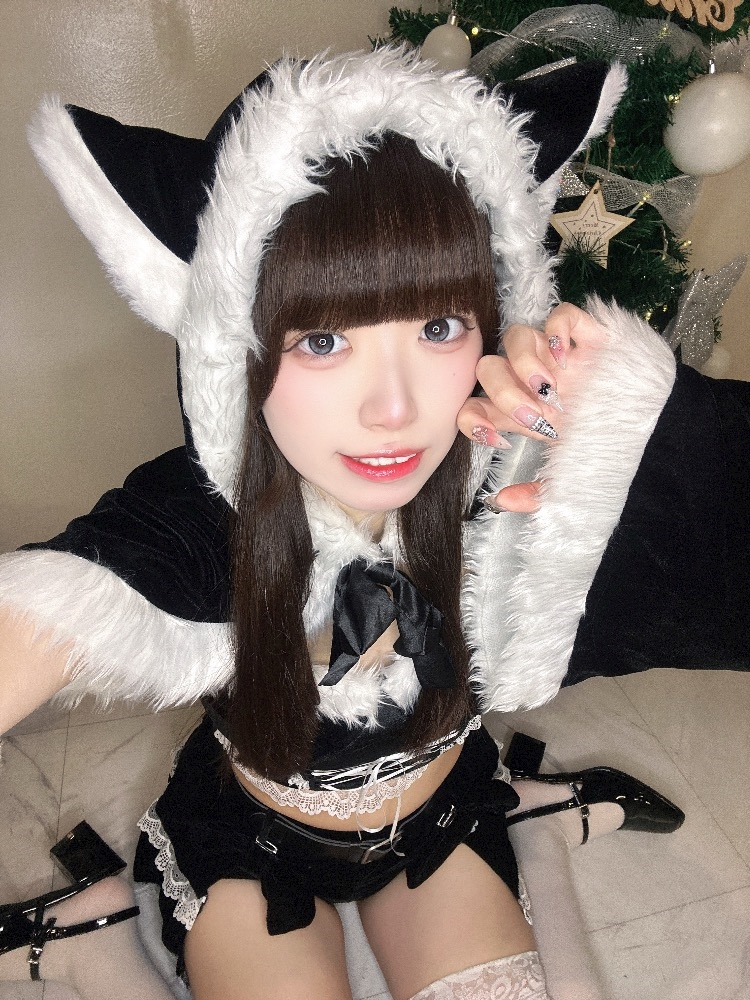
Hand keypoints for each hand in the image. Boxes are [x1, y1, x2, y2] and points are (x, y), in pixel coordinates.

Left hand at [458, 304, 607, 512]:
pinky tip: (566, 359)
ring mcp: (560, 357)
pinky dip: (557, 331)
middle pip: (489, 368)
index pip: (477, 404)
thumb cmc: (617, 455)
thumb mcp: (573, 482)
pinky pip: (561, 315)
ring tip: (550, 389)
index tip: (497, 438)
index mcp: (525, 412)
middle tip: (532, 416)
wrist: (663, 437)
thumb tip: (498, 502)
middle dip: (503, 393)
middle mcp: (535, 381)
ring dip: (524, 364)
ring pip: (518, 336)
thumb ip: (536, 494)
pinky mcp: (589, 336)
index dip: (474, 419)